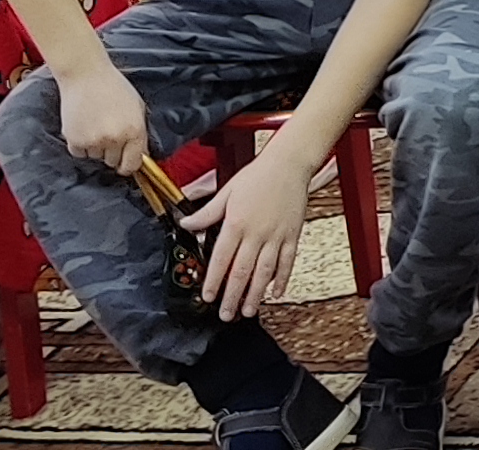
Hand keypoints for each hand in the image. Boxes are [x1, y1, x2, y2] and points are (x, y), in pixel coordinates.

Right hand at [58, 63, 152, 177]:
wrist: (85, 74)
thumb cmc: (112, 86)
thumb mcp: (137, 107)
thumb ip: (140, 133)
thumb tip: (140, 156)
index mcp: (134, 131)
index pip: (133, 164)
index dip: (128, 165)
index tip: (124, 164)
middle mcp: (115, 139)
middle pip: (113, 162)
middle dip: (112, 151)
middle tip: (107, 131)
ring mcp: (94, 141)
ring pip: (96, 157)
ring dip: (95, 146)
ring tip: (94, 123)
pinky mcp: (75, 140)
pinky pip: (79, 153)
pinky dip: (80, 144)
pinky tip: (83, 125)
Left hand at [180, 150, 308, 318]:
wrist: (288, 164)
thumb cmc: (258, 175)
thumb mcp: (227, 192)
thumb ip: (207, 213)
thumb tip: (186, 224)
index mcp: (237, 222)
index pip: (221, 258)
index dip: (214, 280)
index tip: (208, 296)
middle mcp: (256, 233)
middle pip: (242, 271)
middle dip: (232, 296)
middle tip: (226, 314)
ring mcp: (276, 236)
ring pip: (264, 272)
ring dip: (255, 294)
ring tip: (247, 310)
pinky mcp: (292, 235)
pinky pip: (287, 262)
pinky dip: (282, 279)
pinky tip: (276, 292)